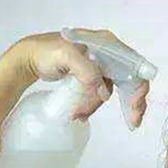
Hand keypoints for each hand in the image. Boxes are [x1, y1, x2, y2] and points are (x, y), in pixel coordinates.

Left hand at [15, 30, 148, 124]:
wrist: (29, 58)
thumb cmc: (46, 52)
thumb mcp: (66, 55)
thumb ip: (87, 71)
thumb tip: (104, 91)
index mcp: (107, 44)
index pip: (133, 66)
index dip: (138, 87)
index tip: (134, 108)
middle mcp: (109, 53)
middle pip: (130, 79)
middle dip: (132, 103)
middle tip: (133, 122)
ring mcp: (101, 65)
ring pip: (113, 90)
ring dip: (98, 105)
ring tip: (80, 114)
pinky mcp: (92, 76)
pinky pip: (101, 93)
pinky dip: (93, 104)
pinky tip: (81, 112)